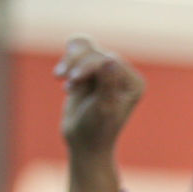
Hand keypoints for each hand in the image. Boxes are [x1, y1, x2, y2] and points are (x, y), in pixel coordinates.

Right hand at [56, 36, 145, 155]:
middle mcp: (122, 75)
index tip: (73, 78)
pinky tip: (62, 79)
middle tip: (60, 77)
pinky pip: (77, 52)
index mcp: (133, 83)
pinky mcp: (89, 72)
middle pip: (95, 53)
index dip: (89, 65)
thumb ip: (107, 85)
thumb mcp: (103, 109)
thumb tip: (109, 60)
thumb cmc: (97, 129)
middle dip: (76, 63)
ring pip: (85, 48)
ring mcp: (105, 72)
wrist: (83, 142)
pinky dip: (67, 60)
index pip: (109, 60)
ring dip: (70, 59)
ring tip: (59, 76)